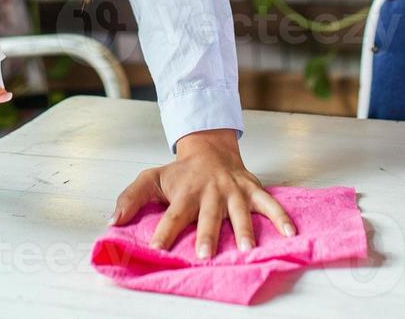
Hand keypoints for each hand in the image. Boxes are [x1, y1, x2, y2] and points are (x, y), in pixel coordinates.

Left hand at [109, 129, 294, 258]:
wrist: (210, 148)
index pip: (173, 214)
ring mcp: (234, 191)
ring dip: (243, 230)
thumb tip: (113, 220)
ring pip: (239, 212)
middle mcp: (210, 191)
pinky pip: (269, 204)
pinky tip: (290, 233)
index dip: (164, 231)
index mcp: (185, 191)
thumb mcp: (151, 178)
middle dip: (206, 234)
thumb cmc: (180, 172)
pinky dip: (281, 217)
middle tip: (204, 255)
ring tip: (246, 250)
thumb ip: (131, 198)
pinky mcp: (252, 190)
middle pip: (207, 215)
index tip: (157, 249)